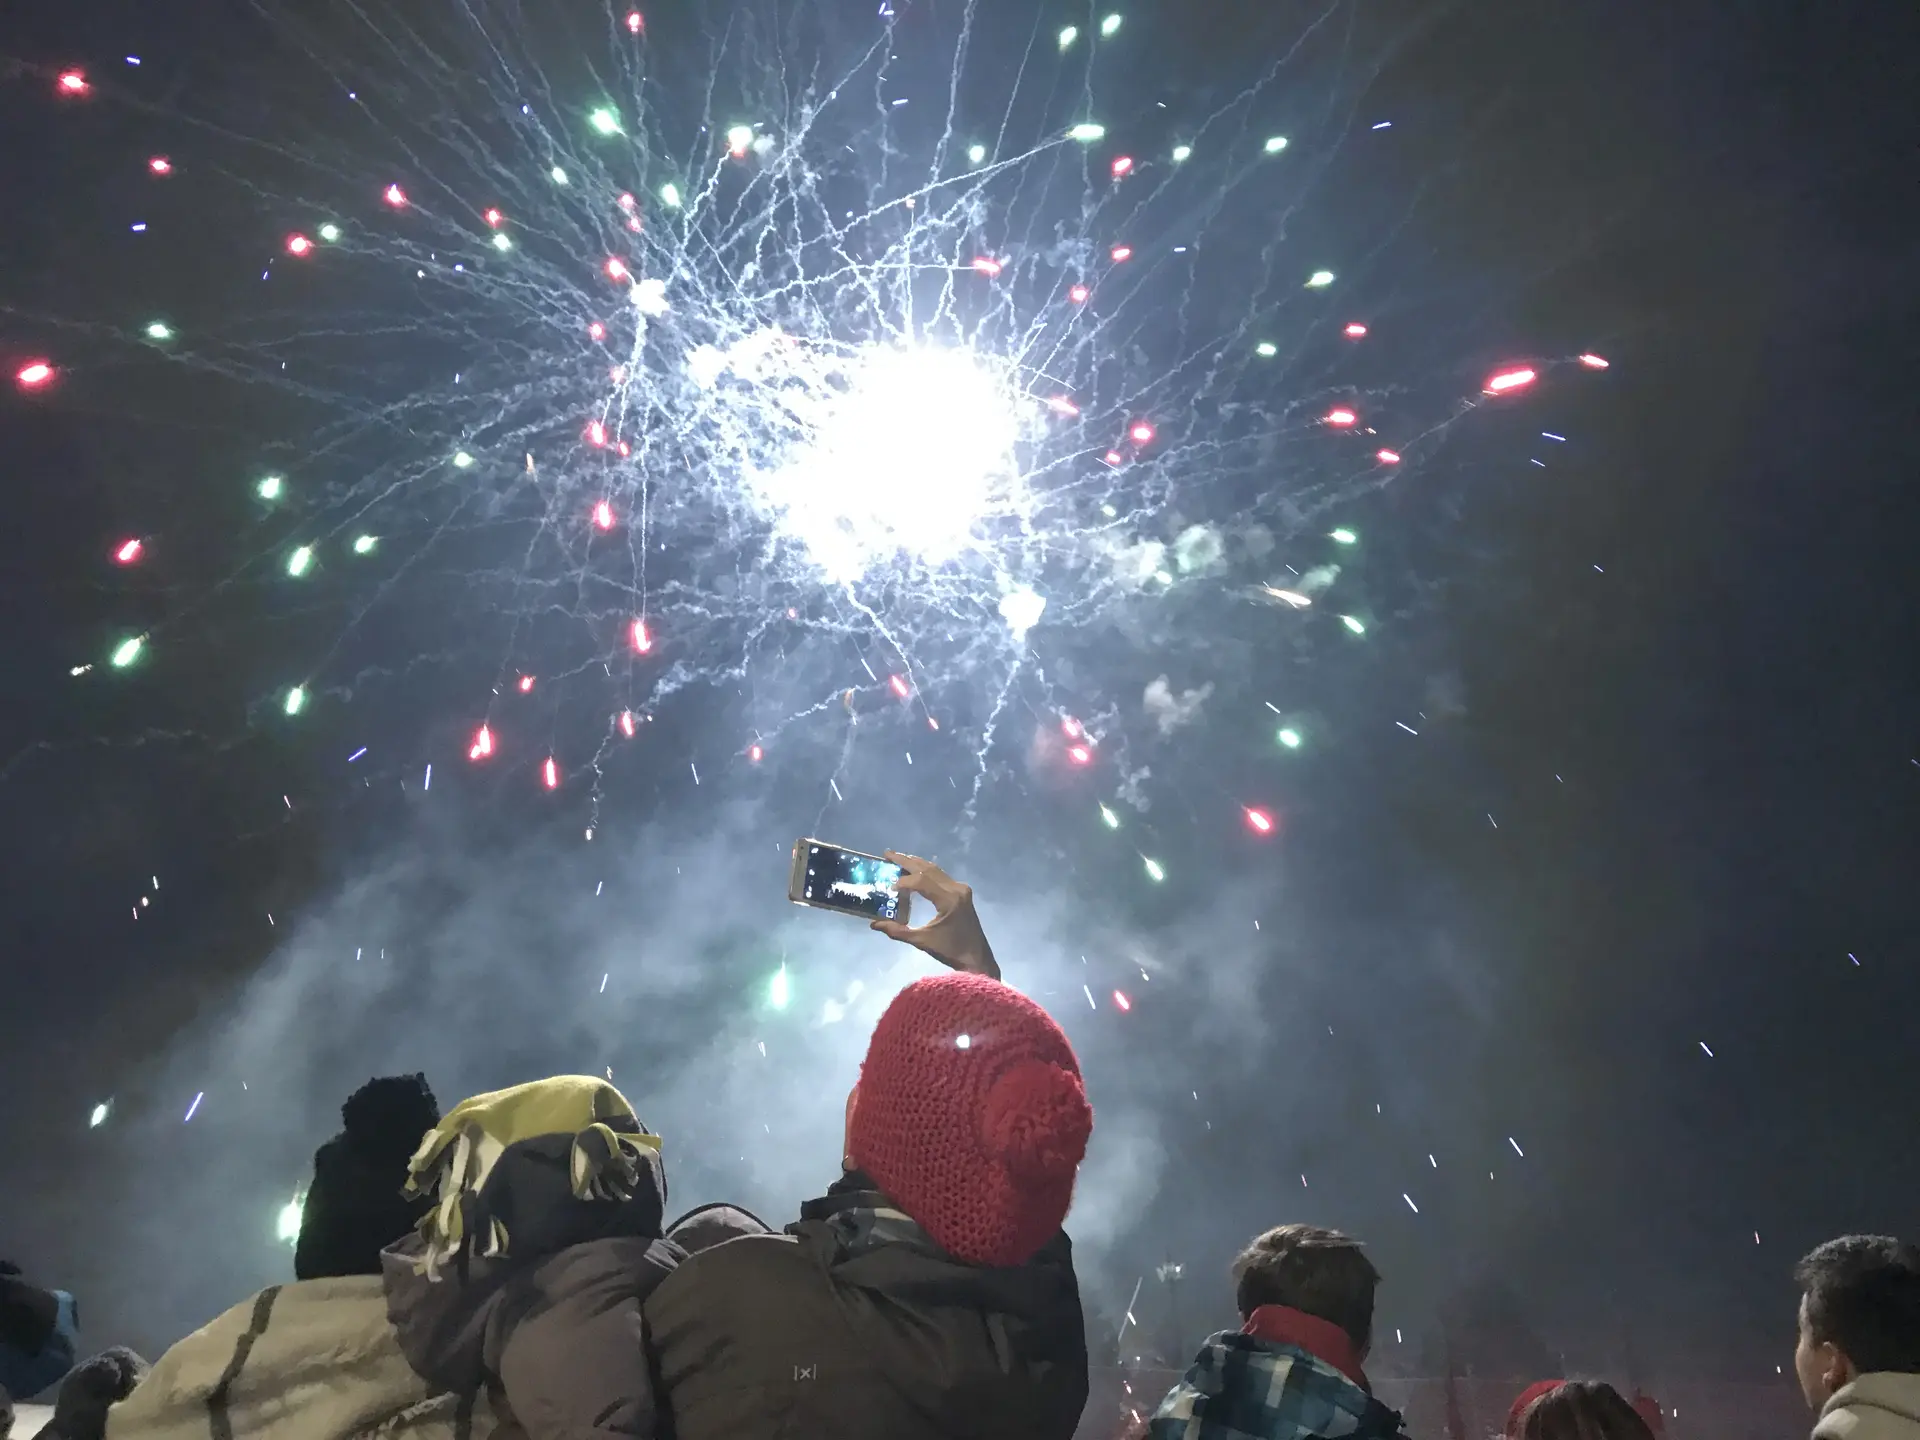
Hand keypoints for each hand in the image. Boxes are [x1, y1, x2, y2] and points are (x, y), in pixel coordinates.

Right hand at [869, 852, 1000, 979]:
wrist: (976, 958)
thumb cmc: (950, 951)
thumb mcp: (922, 942)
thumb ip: (897, 931)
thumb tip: (874, 924)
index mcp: (949, 900)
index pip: (922, 881)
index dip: (903, 881)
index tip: (888, 886)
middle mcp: (957, 889)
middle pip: (928, 869)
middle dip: (907, 860)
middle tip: (887, 854)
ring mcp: (961, 889)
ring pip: (936, 870)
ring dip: (916, 864)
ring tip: (897, 858)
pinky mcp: (962, 892)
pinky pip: (941, 876)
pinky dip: (926, 872)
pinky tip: (914, 871)